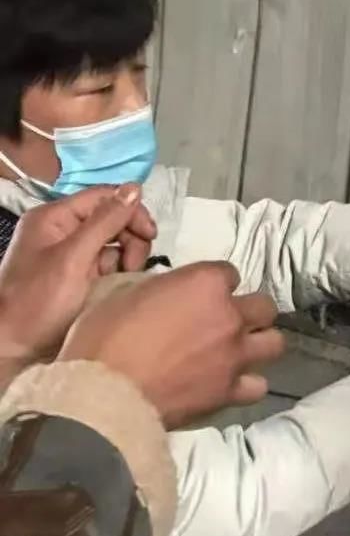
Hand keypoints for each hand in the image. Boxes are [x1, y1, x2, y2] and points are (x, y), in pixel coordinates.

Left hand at [0, 184, 156, 363]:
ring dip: (128, 255)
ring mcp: (70, 252)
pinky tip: (117, 284)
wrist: (13, 348)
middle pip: (113, 217)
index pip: (104, 196)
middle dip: (131, 237)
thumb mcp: (73, 258)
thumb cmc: (38, 301)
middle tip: (134, 264)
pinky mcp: (79, 273)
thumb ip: (105, 222)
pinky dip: (119, 270)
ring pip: (115, 239)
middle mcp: (63, 229)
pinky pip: (109, 260)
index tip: (150, 235)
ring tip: (124, 277)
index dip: (131, 210)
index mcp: (55, 217)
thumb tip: (135, 187)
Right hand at [59, 262, 284, 427]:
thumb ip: (161, 287)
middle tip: (225, 323)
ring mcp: (236, 355)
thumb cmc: (103, 337)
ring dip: (258, 344)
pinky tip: (229, 384)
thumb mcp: (124, 291)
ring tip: (237, 352)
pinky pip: (257, 385)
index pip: (230, 273)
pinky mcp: (230, 391)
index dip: (215, 284)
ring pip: (274, 343)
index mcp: (206, 284)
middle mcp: (231, 315)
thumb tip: (168, 292)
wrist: (102, 394)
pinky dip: (246, 384)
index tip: (200, 296)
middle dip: (248, 312)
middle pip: (264, 307)